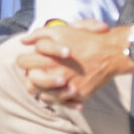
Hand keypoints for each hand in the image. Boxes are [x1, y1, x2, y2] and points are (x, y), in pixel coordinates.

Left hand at [16, 21, 132, 106]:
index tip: (34, 60)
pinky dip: (60, 99)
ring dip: (43, 90)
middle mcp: (53, 73)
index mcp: (46, 57)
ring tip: (51, 83)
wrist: (111, 53)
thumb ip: (40, 34)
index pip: (22, 62)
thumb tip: (23, 40)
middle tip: (40, 73)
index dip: (26, 61)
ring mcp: (65, 86)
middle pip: (30, 82)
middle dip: (32, 77)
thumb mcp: (62, 31)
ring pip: (42, 95)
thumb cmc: (85, 40)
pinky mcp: (77, 94)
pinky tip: (63, 91)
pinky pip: (60, 102)